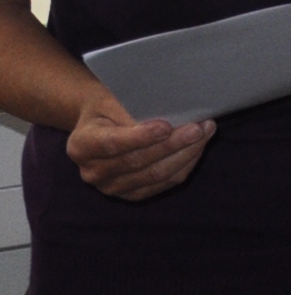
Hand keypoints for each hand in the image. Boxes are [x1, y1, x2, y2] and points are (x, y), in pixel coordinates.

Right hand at [65, 89, 213, 201]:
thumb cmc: (109, 107)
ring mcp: (112, 187)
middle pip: (138, 162)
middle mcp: (92, 172)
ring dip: (186, 154)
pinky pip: (165, 183)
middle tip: (199, 127)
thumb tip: (168, 115)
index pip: (112, 144)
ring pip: (156, 175)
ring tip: (206, 132)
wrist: (100, 125)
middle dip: (173, 144)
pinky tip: (198, 147)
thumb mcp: (111, 99)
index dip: (141, 137)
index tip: (166, 126)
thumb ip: (131, 109)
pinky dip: (186, 164)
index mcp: (81, 146)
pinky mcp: (132, 194)